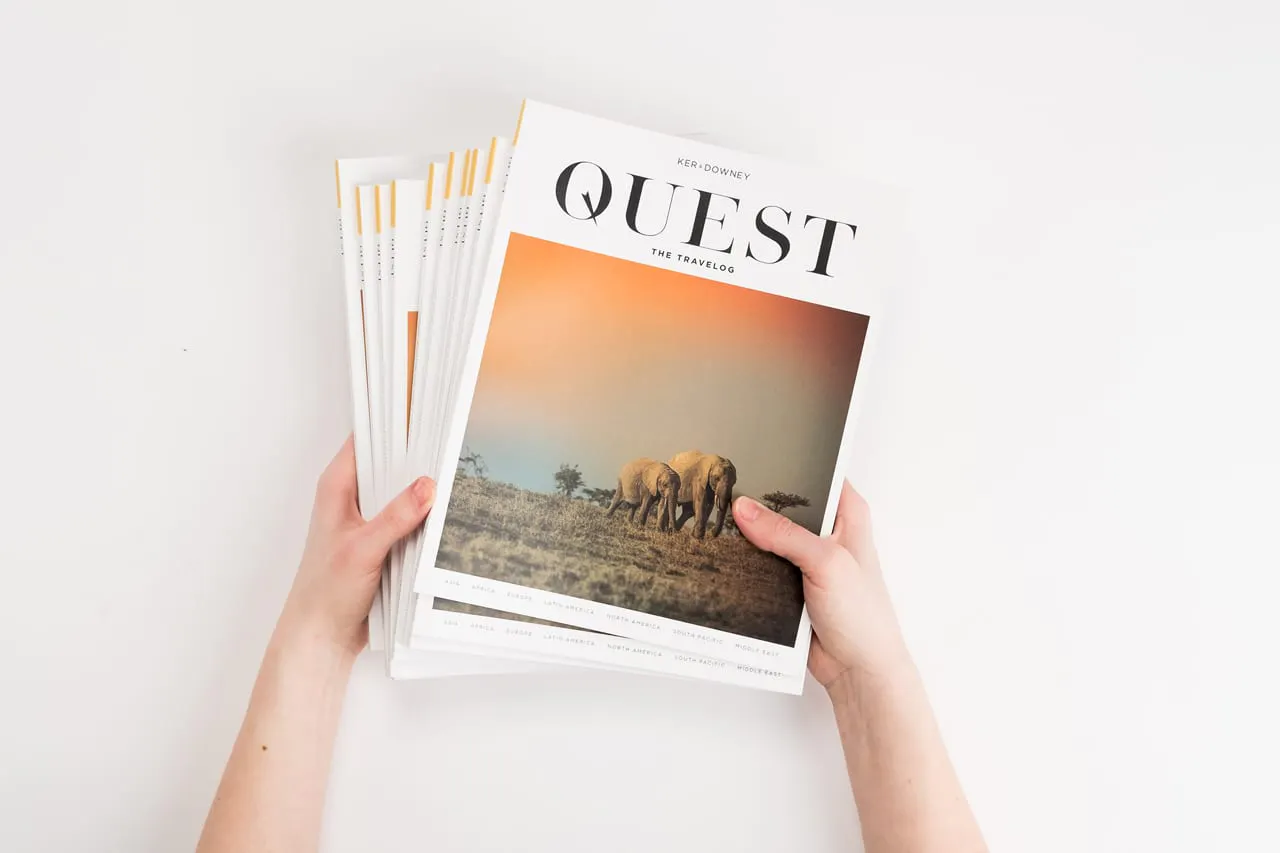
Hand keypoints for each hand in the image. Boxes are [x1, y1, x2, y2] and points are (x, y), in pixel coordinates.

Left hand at [279, 436, 435, 657]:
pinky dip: (425, 519)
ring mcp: (368, 519)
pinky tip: (446, 517)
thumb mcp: (364, 549)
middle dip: (418, 460)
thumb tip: (428, 485)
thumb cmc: (326, 592)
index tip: (426, 417)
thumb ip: (396, 516)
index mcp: (337, 486)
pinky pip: (409, 520)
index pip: (367, 439)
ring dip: (424, 493)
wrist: (322, 636)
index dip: (394, 425)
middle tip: (451, 450)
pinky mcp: (382, 541)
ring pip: (402, 492)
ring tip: (456, 480)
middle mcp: (351, 497)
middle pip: (390, 464)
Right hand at [733, 482, 908, 692]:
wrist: (857, 669)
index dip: (788, 465)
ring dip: (751, 536)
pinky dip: (748, 563)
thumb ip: (784, 533)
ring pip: (770, 536)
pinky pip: (762, 565)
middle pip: (786, 504)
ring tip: (719, 520)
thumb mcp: (826, 562)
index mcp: (848, 513)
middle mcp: (829, 531)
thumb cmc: (862, 615)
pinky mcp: (790, 583)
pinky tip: (727, 556)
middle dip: (760, 502)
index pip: (816, 474)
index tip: (755, 456)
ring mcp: (808, 558)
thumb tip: (744, 508)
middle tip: (728, 491)